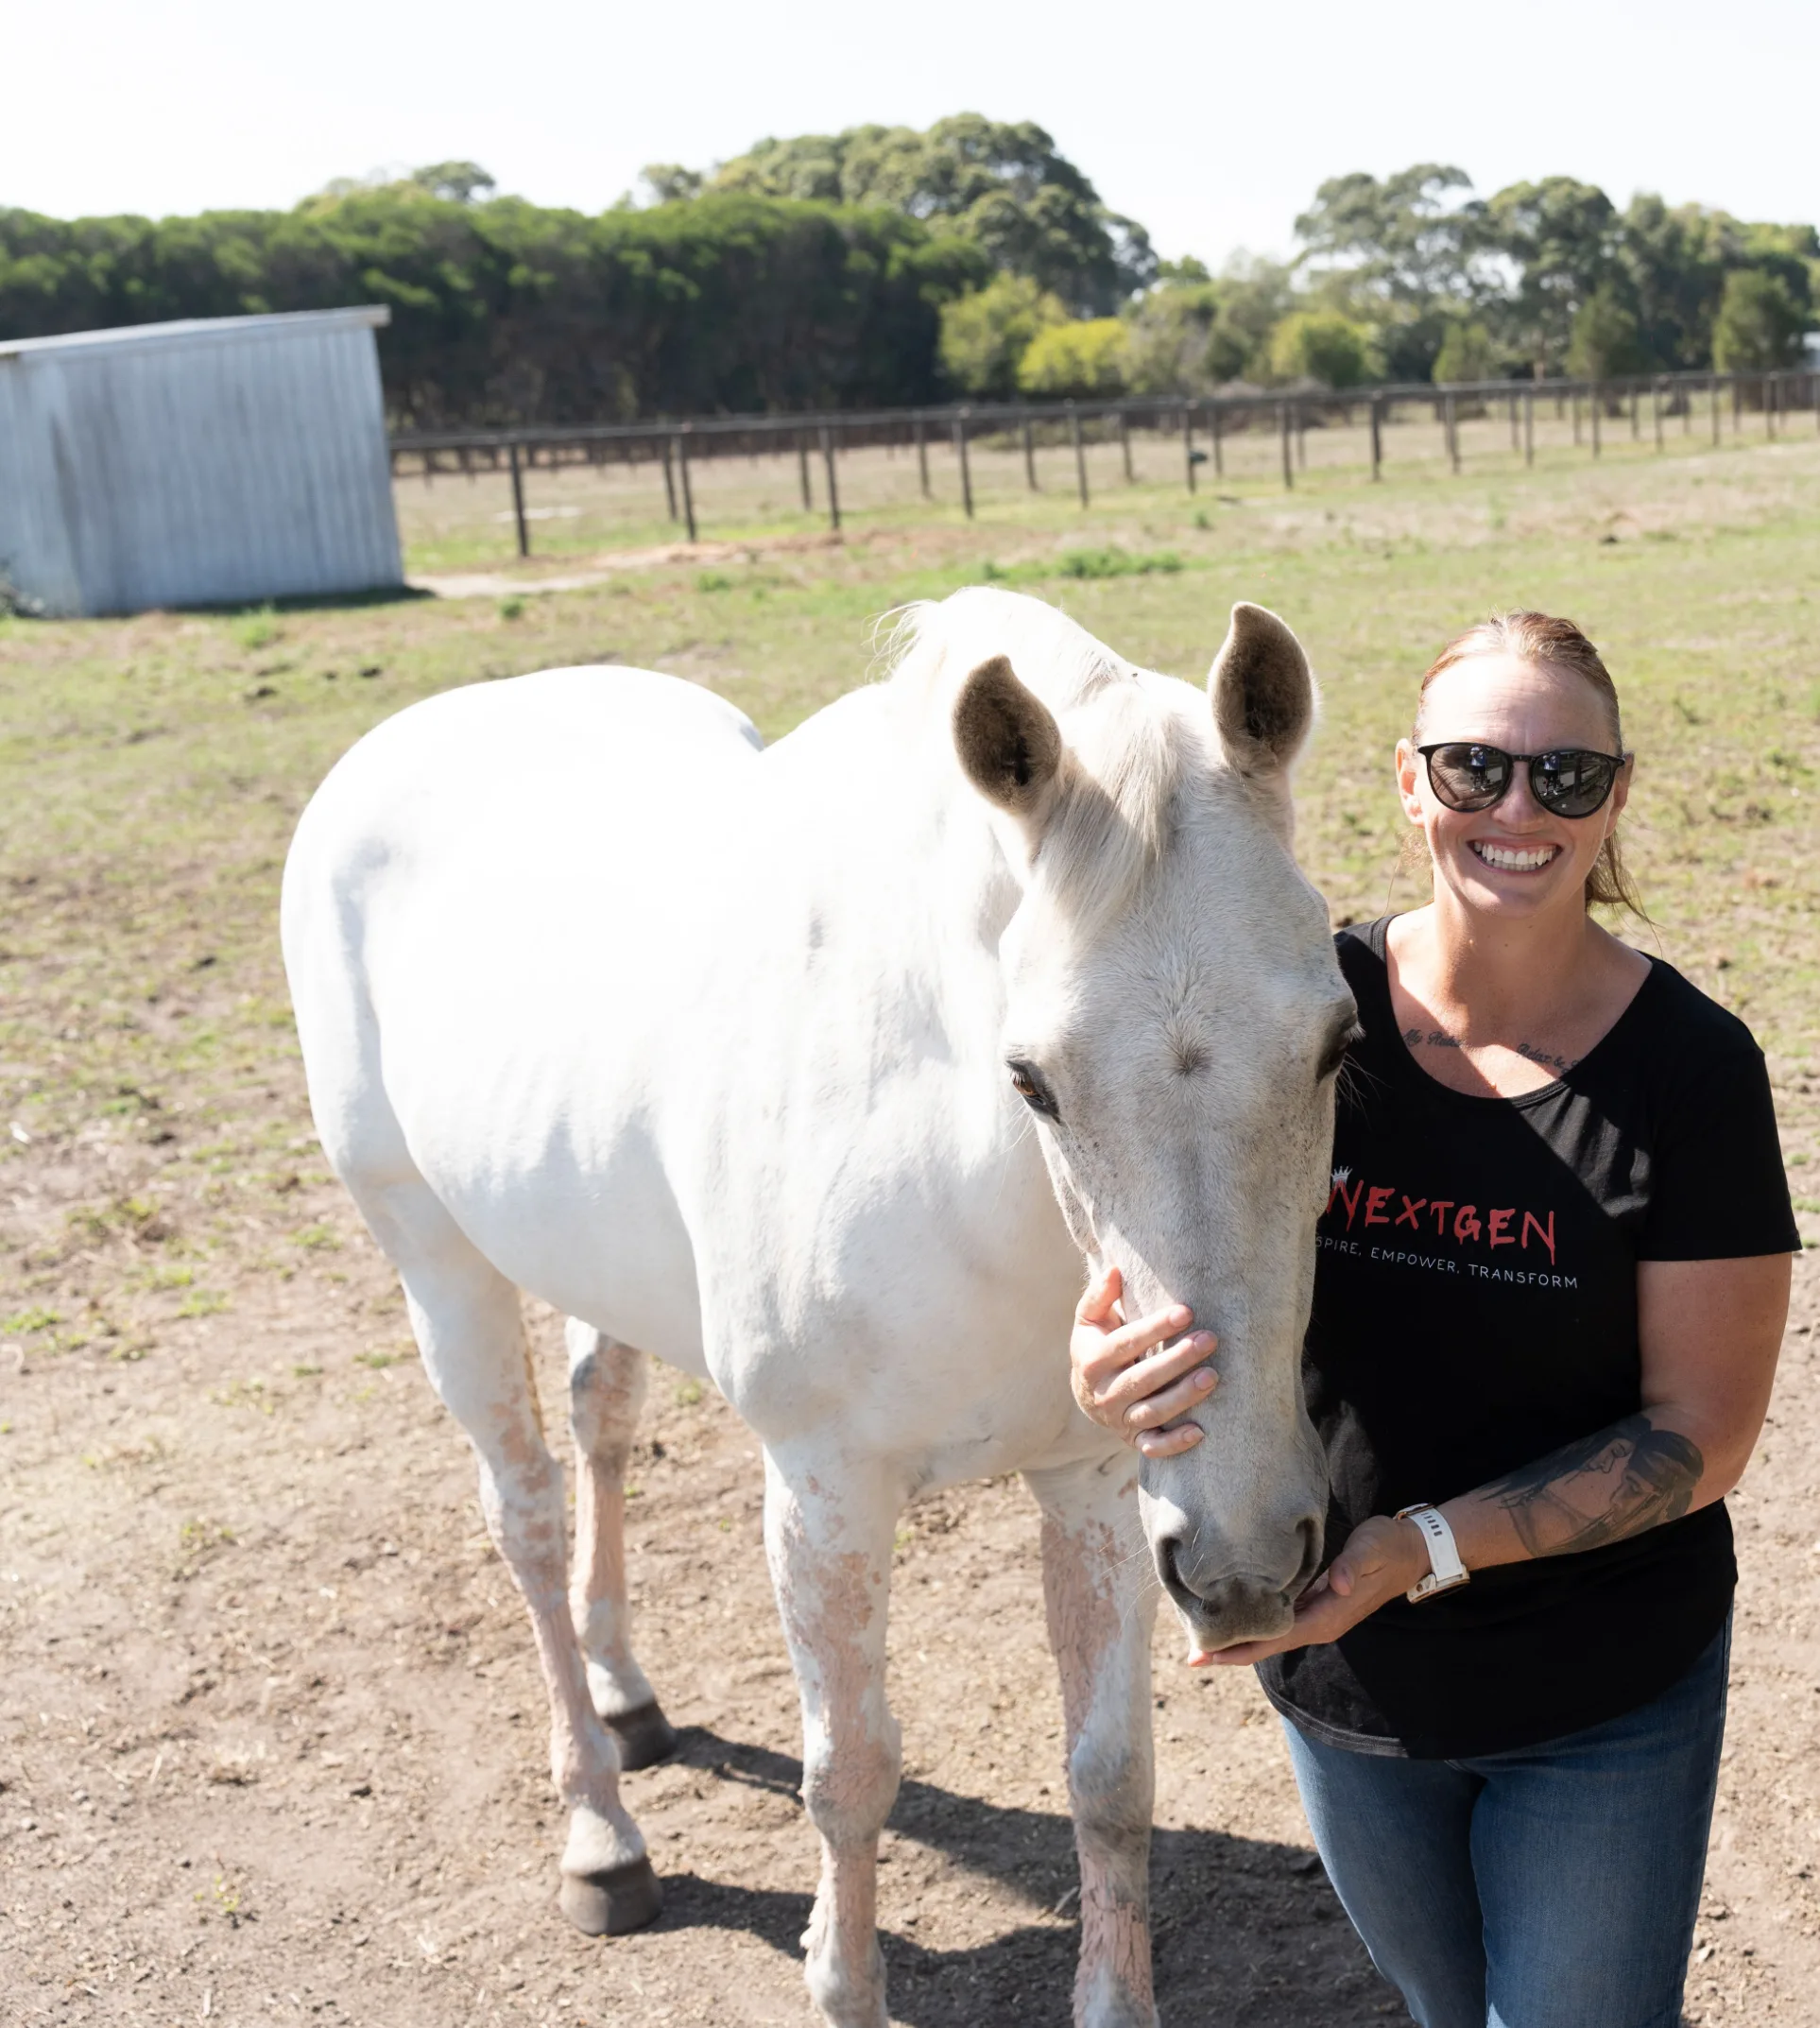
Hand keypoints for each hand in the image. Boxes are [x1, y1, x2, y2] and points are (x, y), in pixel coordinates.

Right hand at [1069, 1265, 1217, 1458]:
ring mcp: (1119, 1419)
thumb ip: (1100, 1296)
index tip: (1186, 1312)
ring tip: (1212, 1376)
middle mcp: (1104, 1393)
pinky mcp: (1133, 1439)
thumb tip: (1116, 1270)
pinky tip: (1200, 1432)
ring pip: (1152, 1412)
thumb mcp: (1090, 1320)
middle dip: (1177, 1360)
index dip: (1155, 1328)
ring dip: (1182, 1397)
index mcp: (1093, 1360)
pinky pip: (1153, 1447)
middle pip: (1142, 1378)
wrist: (1086, 1393)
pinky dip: (1174, 1443)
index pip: (1125, 1343)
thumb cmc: (1097, 1345)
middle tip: (1209, 1339)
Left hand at [1197, 1514, 1430, 1666]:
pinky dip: (1254, 1624)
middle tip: (1192, 1656)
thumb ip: (1353, 1566)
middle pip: (1267, 1644)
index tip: (1209, 1655)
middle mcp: (1320, 1622)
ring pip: (1271, 1635)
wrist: (1410, 1550)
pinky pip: (1279, 1620)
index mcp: (1328, 1616)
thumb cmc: (1387, 1546)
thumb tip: (1338, 1585)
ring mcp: (1317, 1616)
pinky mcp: (1315, 1604)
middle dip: (1231, 1651)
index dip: (1242, 1648)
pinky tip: (1234, 1618)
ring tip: (1202, 1640)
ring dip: (1240, 1640)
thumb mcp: (1371, 1549)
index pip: (1276, 1638)